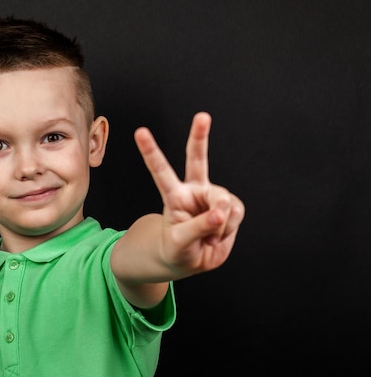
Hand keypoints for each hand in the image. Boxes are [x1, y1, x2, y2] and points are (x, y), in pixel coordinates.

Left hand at [134, 112, 244, 274]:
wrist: (193, 260)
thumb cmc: (178, 250)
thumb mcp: (180, 243)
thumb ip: (198, 227)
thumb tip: (220, 213)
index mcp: (174, 195)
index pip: (160, 170)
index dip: (150, 151)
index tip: (140, 132)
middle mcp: (193, 190)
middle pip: (197, 159)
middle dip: (200, 137)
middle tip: (202, 116)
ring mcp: (212, 196)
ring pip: (224, 200)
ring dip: (221, 222)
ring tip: (209, 236)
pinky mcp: (230, 206)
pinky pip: (236, 213)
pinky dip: (230, 228)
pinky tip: (219, 234)